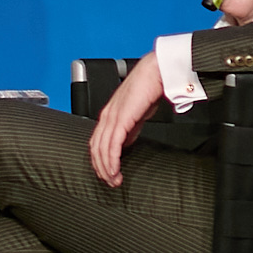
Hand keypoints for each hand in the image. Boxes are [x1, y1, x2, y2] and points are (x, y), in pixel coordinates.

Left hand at [87, 71, 161, 188]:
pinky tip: (115, 169)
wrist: (156, 71)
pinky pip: (112, 145)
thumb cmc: (148, 87)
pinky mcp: (121, 119)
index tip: (106, 172)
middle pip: (95, 149)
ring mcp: (112, 117)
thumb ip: (130, 129)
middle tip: (109, 181)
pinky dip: (112, 160)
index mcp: (109, 115)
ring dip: (107, 168)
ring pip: (102, 149)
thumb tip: (126, 143)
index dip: (99, 160)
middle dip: (101, 168)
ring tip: (114, 180)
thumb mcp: (137, 114)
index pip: (97, 142)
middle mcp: (106, 116)